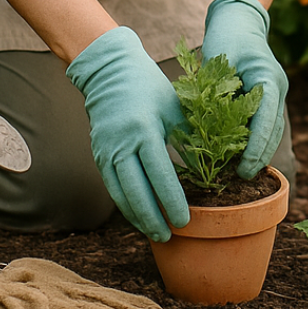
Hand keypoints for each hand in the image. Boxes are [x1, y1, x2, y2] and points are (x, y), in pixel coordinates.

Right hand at [66, 27, 188, 240]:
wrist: (111, 72)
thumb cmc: (149, 87)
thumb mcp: (175, 109)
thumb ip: (189, 140)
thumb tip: (208, 171)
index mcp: (144, 130)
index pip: (160, 175)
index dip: (172, 201)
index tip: (185, 220)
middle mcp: (121, 145)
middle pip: (137, 192)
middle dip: (153, 218)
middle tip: (169, 236)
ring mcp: (106, 152)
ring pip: (121, 195)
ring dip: (138, 217)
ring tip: (156, 232)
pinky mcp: (99, 155)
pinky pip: (112, 186)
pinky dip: (126, 204)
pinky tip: (139, 215)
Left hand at [200, 0, 287, 177]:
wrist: (239, 17)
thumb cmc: (227, 34)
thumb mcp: (219, 61)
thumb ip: (218, 92)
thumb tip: (209, 127)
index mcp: (269, 78)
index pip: (267, 119)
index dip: (255, 147)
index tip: (243, 169)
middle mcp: (277, 87)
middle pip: (273, 130)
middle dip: (258, 155)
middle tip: (239, 179)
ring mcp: (275, 91)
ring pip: (271, 129)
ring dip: (257, 150)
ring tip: (239, 173)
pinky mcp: (267, 95)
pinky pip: (264, 122)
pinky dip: (254, 139)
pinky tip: (238, 155)